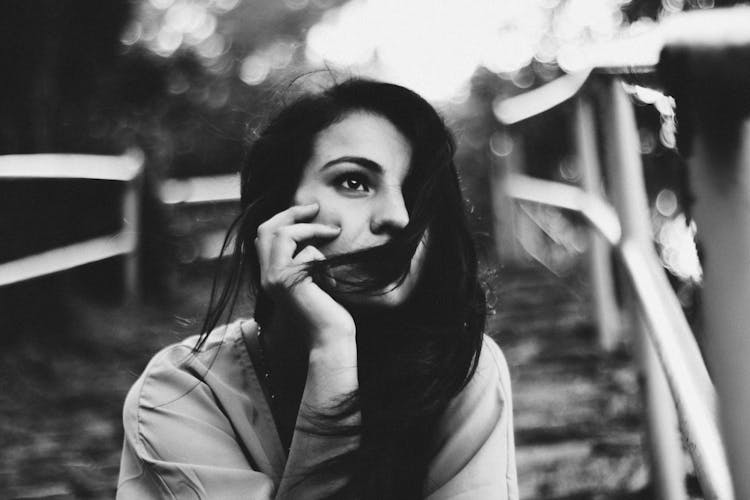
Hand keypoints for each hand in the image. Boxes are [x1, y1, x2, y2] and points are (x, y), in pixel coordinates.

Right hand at [255, 203, 355, 347]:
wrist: (329, 341)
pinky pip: (307, 253)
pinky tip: (332, 284)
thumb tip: (313, 239)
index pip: (264, 237)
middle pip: (267, 229)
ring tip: (333, 233)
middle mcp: (267, 277)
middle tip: (315, 207)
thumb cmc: (328, 315)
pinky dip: (325, 262)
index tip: (308, 212)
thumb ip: (304, 264)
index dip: (283, 219)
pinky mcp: (290, 283)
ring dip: (311, 229)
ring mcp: (275, 279)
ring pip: (283, 235)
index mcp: (271, 276)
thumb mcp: (313, 283)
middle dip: (292, 213)